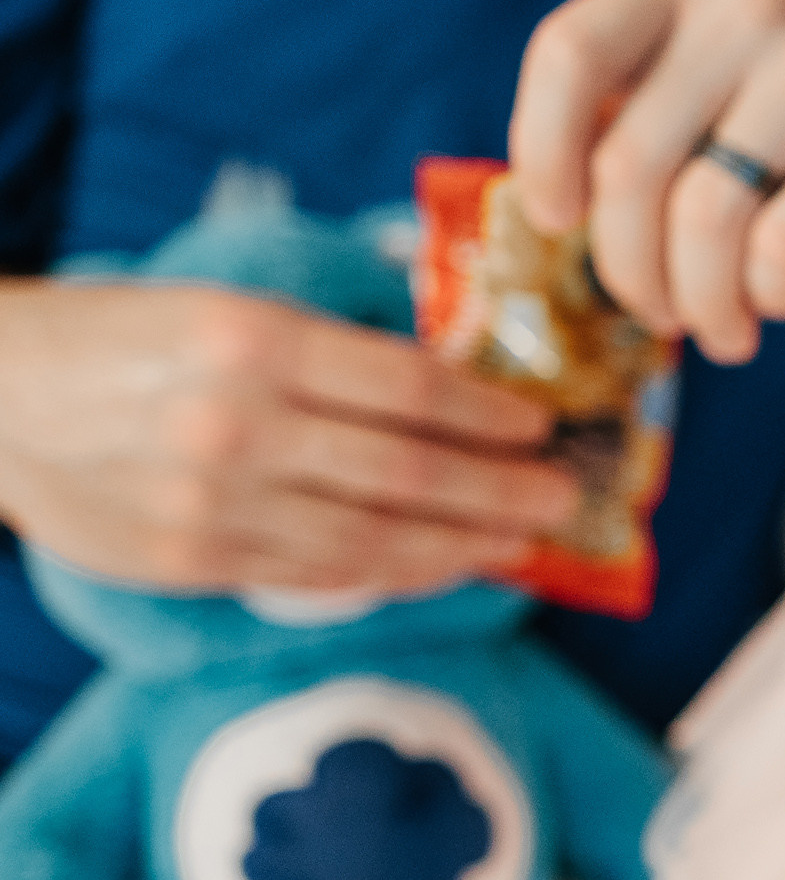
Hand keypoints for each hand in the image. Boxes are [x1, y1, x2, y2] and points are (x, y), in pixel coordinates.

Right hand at [0, 282, 576, 591]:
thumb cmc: (124, 339)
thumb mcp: (223, 305)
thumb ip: (329, 345)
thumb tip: (448, 377)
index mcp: (255, 339)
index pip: (413, 388)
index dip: (494, 416)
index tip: (542, 427)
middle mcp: (239, 424)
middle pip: (412, 473)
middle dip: (504, 492)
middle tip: (564, 499)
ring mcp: (215, 503)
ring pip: (375, 540)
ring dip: (462, 547)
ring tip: (516, 543)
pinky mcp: (192, 559)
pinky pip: (317, 574)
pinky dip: (388, 573)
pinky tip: (435, 566)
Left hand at [512, 0, 784, 363]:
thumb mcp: (720, 81)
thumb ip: (639, 115)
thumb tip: (547, 217)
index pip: (571, 53)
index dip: (543, 149)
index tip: (558, 220)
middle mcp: (748, 5)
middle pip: (631, 165)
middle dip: (631, 269)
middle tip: (657, 316)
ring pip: (705, 218)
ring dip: (701, 302)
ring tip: (721, 333)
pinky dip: (770, 295)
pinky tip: (780, 298)